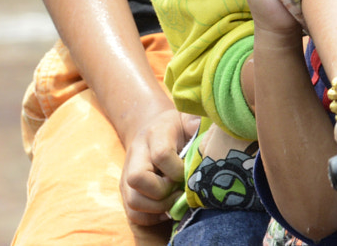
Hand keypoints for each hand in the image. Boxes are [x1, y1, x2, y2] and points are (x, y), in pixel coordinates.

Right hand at [121, 108, 196, 224]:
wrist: (152, 129)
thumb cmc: (177, 127)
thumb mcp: (188, 118)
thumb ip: (197, 123)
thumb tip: (210, 133)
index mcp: (155, 134)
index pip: (161, 155)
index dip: (177, 169)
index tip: (187, 172)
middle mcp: (136, 155)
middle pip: (137, 179)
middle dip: (163, 191)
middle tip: (179, 189)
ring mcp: (126, 175)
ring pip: (133, 201)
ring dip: (158, 208)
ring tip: (175, 199)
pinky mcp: (126, 192)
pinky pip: (133, 214)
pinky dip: (152, 217)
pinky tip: (167, 208)